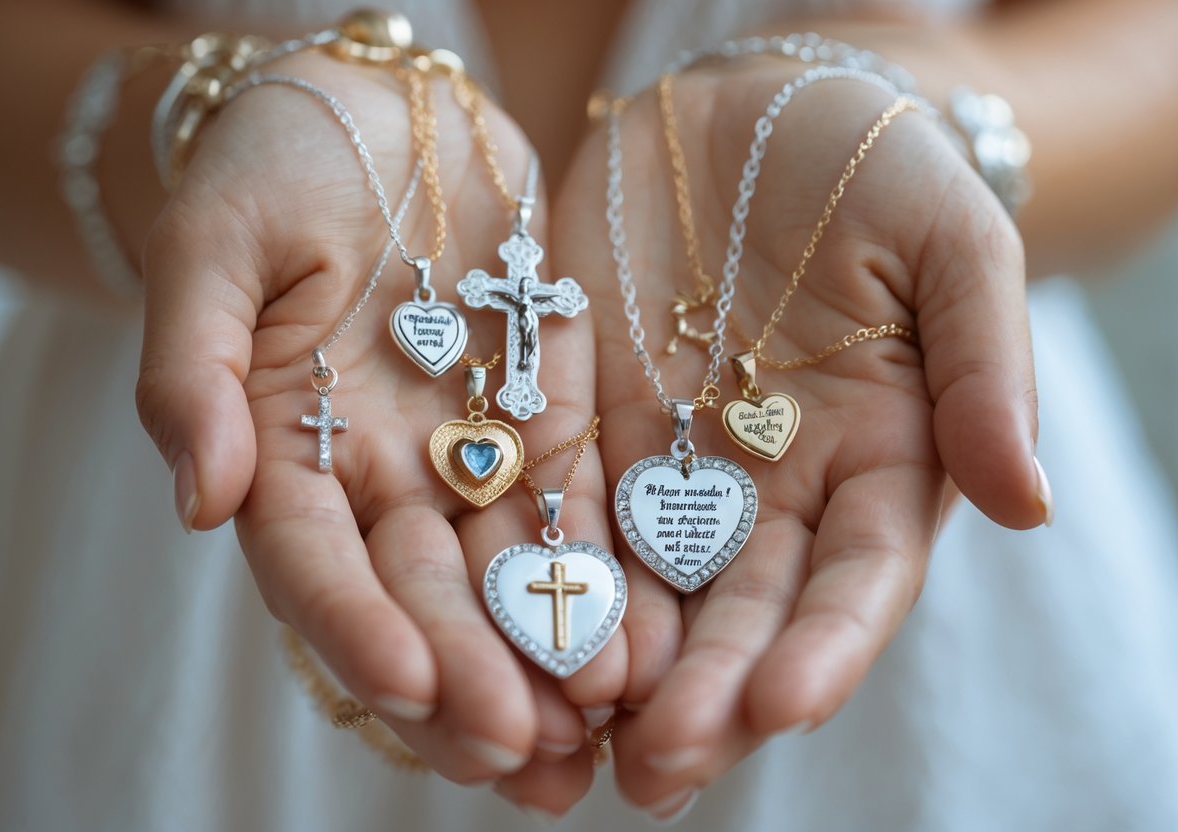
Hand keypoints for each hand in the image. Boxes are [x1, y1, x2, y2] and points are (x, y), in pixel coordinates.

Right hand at [134, 53, 626, 813]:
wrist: (384, 113)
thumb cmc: (276, 166)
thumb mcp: (213, 249)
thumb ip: (192, 373)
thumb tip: (198, 504)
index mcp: (286, 449)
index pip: (314, 562)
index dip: (357, 628)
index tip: (410, 689)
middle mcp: (380, 475)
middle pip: (423, 593)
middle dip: (473, 674)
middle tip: (529, 752)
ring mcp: (470, 454)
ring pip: (510, 576)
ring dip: (551, 654)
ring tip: (601, 730)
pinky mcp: (551, 419)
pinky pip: (583, 508)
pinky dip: (612, 575)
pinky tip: (649, 642)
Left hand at [553, 62, 1045, 813]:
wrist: (755, 109)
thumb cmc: (875, 166)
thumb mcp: (953, 244)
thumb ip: (985, 368)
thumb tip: (1028, 502)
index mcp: (876, 461)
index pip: (856, 576)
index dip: (826, 644)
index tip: (783, 703)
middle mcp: (772, 486)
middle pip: (739, 606)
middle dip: (702, 690)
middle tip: (656, 771)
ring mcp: (672, 461)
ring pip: (642, 580)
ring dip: (606, 660)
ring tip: (569, 736)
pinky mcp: (585, 419)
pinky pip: (556, 502)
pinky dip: (534, 566)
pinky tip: (507, 627)